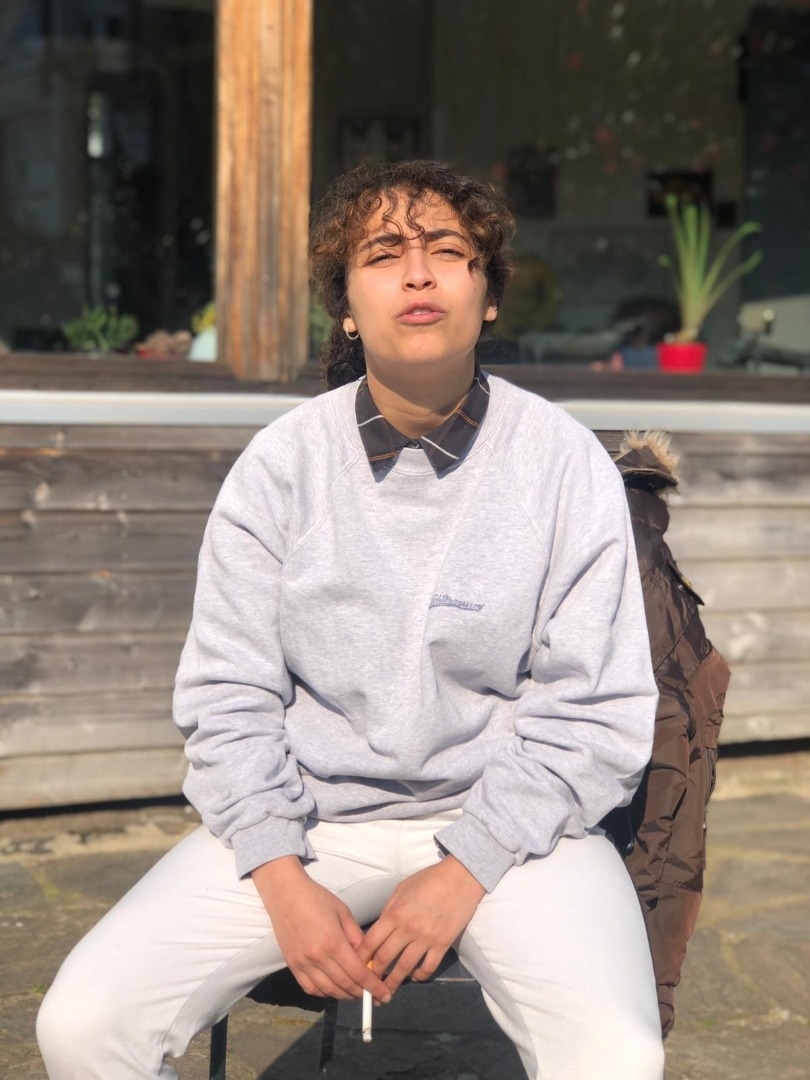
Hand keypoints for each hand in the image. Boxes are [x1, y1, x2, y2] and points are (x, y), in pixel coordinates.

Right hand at [252, 856, 390, 1002]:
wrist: (285, 894)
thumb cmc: (317, 898)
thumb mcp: (343, 912)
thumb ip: (356, 936)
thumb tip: (369, 958)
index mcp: (334, 942)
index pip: (358, 973)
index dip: (373, 987)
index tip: (385, 995)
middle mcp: (318, 958)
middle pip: (345, 985)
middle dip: (362, 994)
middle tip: (374, 997)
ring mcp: (303, 964)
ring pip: (328, 990)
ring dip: (345, 996)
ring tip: (356, 993)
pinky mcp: (292, 965)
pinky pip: (310, 988)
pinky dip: (324, 993)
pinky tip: (334, 989)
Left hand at [358, 855, 485, 995]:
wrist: (460, 878)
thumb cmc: (428, 880)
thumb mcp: (401, 889)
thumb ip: (389, 910)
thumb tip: (381, 929)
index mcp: (394, 914)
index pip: (371, 942)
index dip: (361, 958)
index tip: (356, 967)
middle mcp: (407, 930)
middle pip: (384, 959)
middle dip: (374, 975)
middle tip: (369, 984)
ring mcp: (426, 939)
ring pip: (404, 968)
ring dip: (393, 982)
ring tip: (387, 991)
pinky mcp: (443, 945)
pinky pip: (428, 967)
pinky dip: (419, 976)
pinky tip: (414, 976)